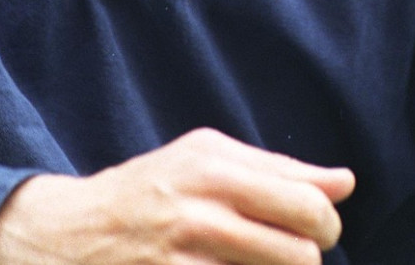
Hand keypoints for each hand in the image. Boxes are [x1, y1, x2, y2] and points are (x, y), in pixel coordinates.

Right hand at [0, 127, 355, 264]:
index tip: (312, 231)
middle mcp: (201, 198)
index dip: (323, 223)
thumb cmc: (149, 194)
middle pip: (304, 241)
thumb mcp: (205, 164)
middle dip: (312, 255)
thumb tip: (345, 181)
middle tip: (294, 257)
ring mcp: (187, 248)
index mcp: (213, 160)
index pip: (306, 196)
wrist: (69, 235)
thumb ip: (276, 171)